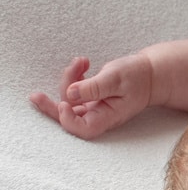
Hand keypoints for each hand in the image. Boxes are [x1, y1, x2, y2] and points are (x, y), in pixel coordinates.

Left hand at [30, 54, 153, 139]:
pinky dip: (74, 77)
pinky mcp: (91, 99)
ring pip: (70, 100)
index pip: (83, 128)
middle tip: (35, 96)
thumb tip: (69, 94)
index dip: (68, 119)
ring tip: (82, 61)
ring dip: (69, 79)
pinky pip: (74, 92)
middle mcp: (99, 116)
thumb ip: (94, 87)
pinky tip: (82, 64)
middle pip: (68, 118)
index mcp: (108, 117)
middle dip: (51, 106)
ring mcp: (94, 108)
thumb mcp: (116, 78)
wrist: (151, 73)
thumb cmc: (139, 76)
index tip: (65, 102)